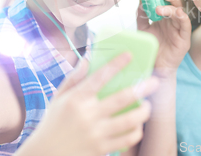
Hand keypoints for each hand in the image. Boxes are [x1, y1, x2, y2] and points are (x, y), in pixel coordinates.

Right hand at [16, 53, 158, 155]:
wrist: (44, 155)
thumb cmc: (52, 123)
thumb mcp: (58, 98)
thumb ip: (74, 78)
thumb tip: (88, 59)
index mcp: (76, 99)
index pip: (100, 77)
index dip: (116, 64)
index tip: (129, 55)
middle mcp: (88, 115)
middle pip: (122, 98)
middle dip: (142, 88)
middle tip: (155, 82)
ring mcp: (96, 134)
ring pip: (129, 120)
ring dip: (143, 111)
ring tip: (147, 105)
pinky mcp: (101, 149)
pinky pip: (126, 140)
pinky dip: (136, 131)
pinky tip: (138, 125)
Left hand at [137, 0, 190, 77]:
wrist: (155, 66)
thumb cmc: (152, 46)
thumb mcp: (143, 28)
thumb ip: (141, 14)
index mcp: (166, 16)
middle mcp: (174, 20)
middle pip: (175, 2)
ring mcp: (180, 28)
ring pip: (180, 12)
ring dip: (171, 6)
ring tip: (160, 6)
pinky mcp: (185, 39)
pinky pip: (185, 24)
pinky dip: (181, 16)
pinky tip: (176, 13)